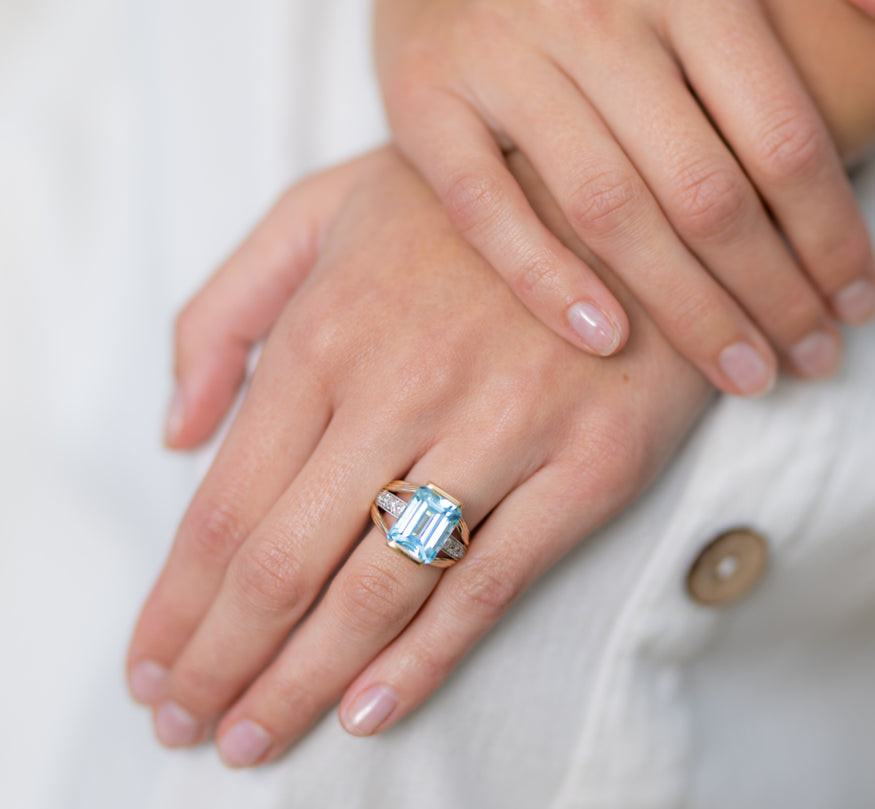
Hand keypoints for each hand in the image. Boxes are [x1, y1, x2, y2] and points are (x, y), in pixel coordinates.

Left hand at [130, 147, 709, 766]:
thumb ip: (226, 307)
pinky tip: (369, 710)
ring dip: (301, 681)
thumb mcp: (325, 209)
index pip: (225, 503)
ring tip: (253, 740)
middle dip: (221, 662)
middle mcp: (401, 387)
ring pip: (378, 588)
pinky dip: (424, 660)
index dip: (176, 604)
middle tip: (187, 727)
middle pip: (282, 562)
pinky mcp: (588, 466)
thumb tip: (176, 430)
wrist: (637, 188)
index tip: (151, 667)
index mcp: (328, 330)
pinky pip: (492, 583)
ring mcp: (502, 430)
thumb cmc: (472, 204)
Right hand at [375, 0, 874, 394]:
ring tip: (746, 376)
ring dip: (689, 312)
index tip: (861, 303)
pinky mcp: (423, 100)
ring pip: (612, 214)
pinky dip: (545, 280)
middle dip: (776, 294)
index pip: (781, 138)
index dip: (832, 234)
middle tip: (816, 361)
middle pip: (708, 194)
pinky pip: (487, 209)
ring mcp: (504, 59)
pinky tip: (608, 343)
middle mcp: (598, 17)